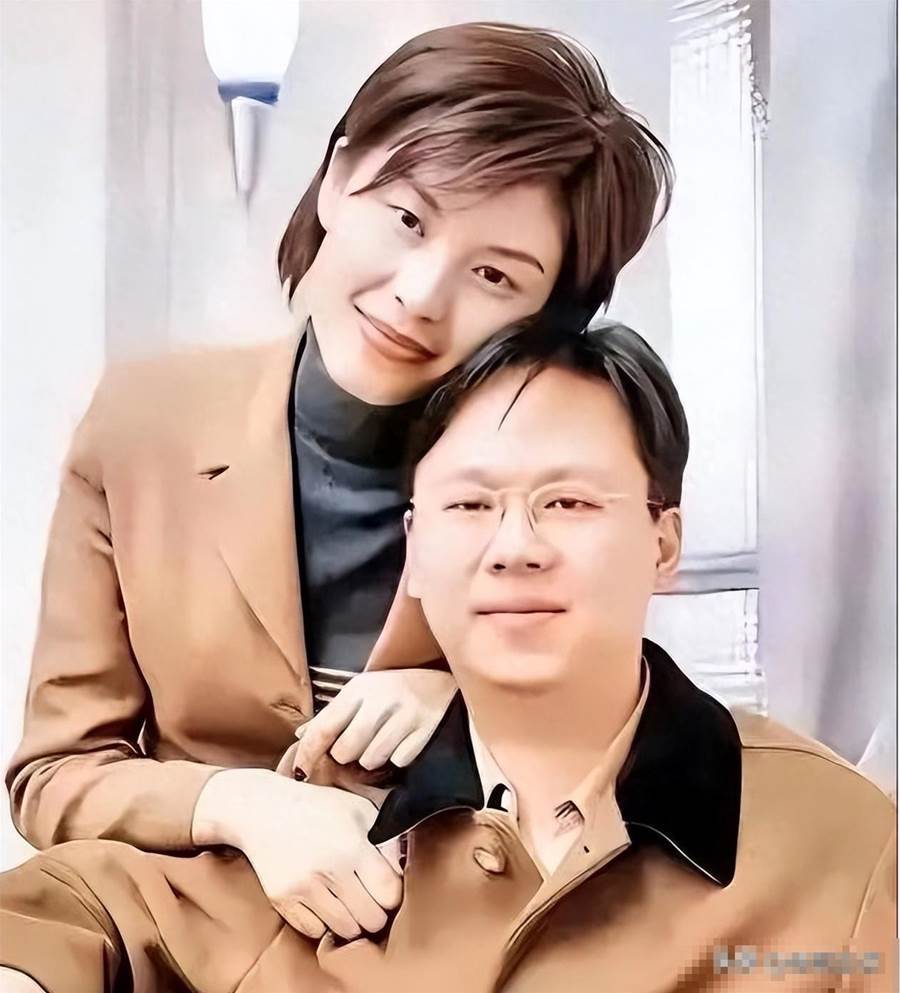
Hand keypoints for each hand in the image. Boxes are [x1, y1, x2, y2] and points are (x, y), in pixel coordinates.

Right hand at [192, 768, 401, 940]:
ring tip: (347, 899)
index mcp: (352, 844)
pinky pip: (316, 932)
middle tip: (367, 896)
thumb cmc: (317, 808)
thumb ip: (387, 838)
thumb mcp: (359, 809)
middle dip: (374, 910)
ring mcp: (303, 887)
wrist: (262, 809)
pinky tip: (323, 900)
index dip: (392, 894)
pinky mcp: (283, 900)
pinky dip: (323, 922)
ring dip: (352, 920)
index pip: (389, 893)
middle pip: (371, 919)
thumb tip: (404, 869)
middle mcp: (329, 869)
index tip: (385, 886)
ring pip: (346, 930)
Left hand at [293, 669, 456, 777]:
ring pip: (371, 759)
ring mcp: (405, 713)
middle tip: (360, 744)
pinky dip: (398, 757)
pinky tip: (404, 741)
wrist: (443, 684)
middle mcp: (380, 698)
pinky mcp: (425, 729)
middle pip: (345, 749)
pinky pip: (399, 760)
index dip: (308, 753)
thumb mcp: (362, 693)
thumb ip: (333, 715)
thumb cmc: (394, 691)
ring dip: (374, 757)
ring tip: (385, 740)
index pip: (324, 727)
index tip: (300, 773)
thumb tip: (300, 737)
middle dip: (348, 754)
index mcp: (359, 688)